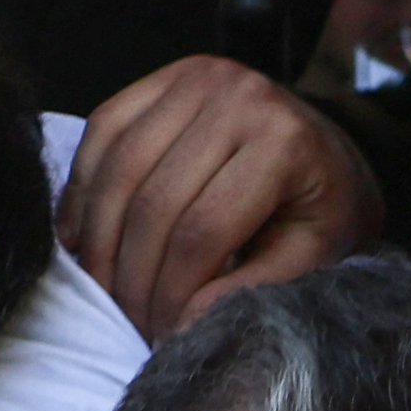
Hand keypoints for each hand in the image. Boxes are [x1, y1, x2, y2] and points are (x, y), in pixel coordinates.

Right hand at [59, 57, 375, 341]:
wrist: (330, 147)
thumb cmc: (325, 207)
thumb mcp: (313, 255)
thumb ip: (252, 289)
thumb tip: (183, 324)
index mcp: (284, 142)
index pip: (203, 230)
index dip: (171, 290)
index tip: (163, 333)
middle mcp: (237, 96)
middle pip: (154, 201)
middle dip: (132, 273)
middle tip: (129, 319)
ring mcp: (194, 77)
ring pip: (118, 167)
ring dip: (99, 237)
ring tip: (102, 287)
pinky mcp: (161, 77)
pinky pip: (103, 131)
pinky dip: (83, 187)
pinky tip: (80, 237)